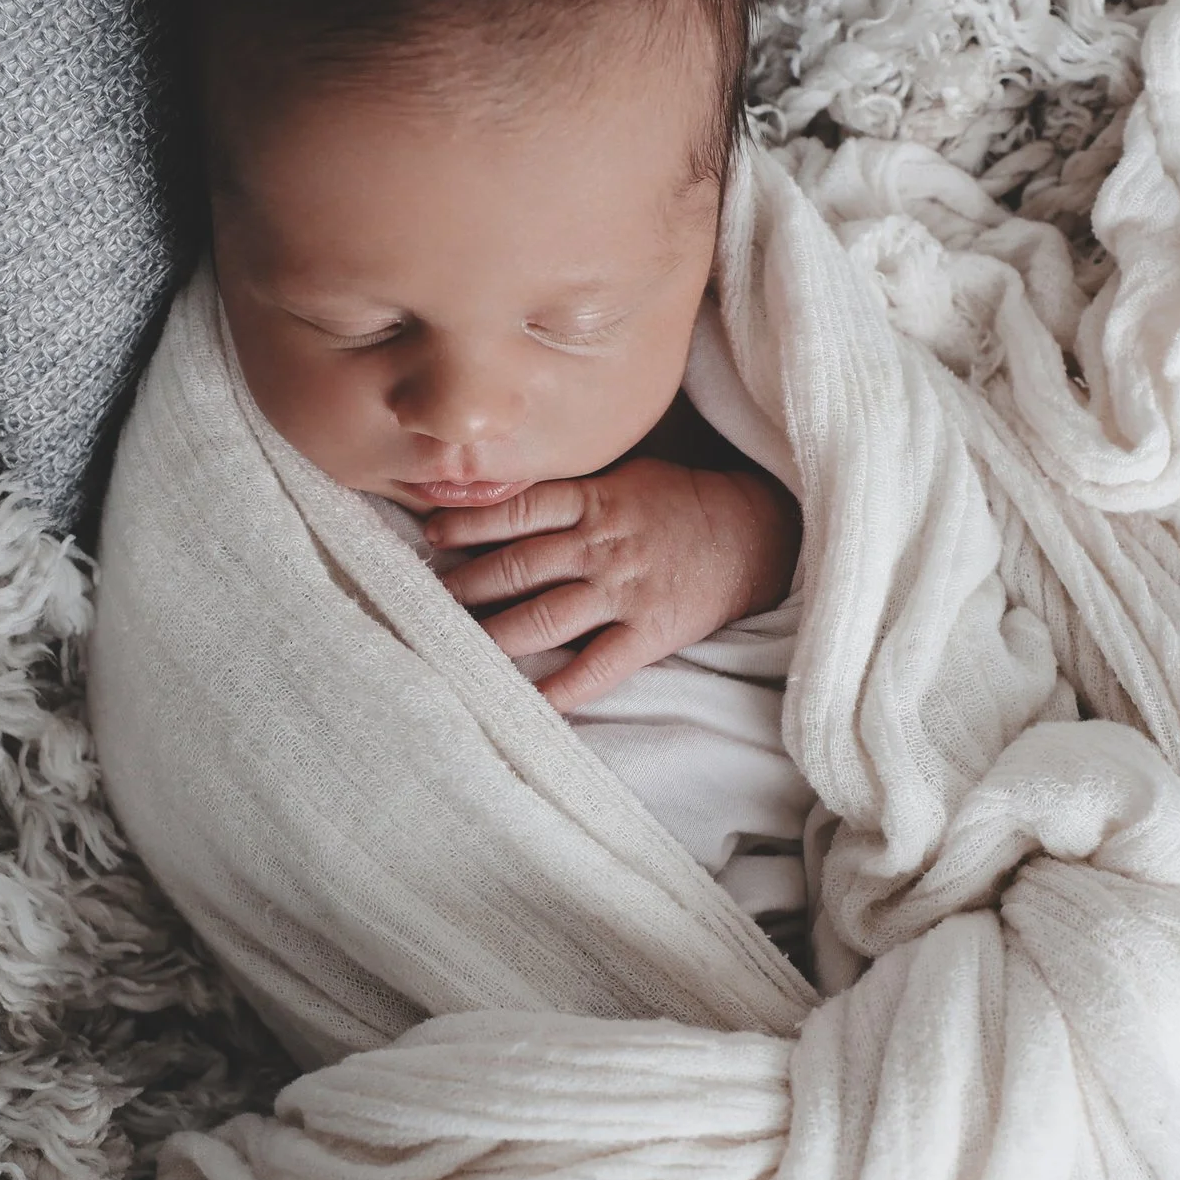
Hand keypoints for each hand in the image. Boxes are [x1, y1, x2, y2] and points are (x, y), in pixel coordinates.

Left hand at [426, 457, 800, 713]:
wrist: (755, 533)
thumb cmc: (681, 502)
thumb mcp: (624, 476)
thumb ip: (570, 491)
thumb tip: (505, 503)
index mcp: (592, 502)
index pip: (516, 510)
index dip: (469, 523)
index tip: (432, 534)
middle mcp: (599, 546)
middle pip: (517, 567)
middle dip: (466, 585)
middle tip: (424, 599)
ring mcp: (622, 592)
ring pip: (543, 617)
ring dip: (493, 634)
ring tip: (453, 646)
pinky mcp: (647, 634)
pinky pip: (595, 669)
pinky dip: (559, 690)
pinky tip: (524, 703)